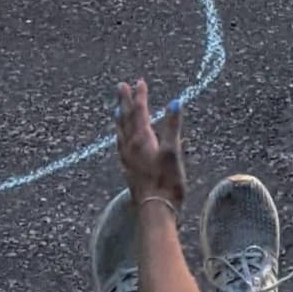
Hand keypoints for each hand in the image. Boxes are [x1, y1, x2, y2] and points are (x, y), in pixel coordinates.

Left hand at [114, 79, 184, 210]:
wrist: (155, 210)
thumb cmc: (166, 182)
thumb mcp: (173, 152)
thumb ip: (173, 127)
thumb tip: (175, 102)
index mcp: (142, 139)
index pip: (139, 111)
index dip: (140, 96)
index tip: (139, 81)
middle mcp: (130, 146)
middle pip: (125, 118)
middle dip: (124, 101)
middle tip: (120, 87)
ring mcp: (127, 158)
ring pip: (121, 132)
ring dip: (120, 117)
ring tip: (117, 109)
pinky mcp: (128, 169)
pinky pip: (121, 145)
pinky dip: (120, 135)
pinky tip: (122, 140)